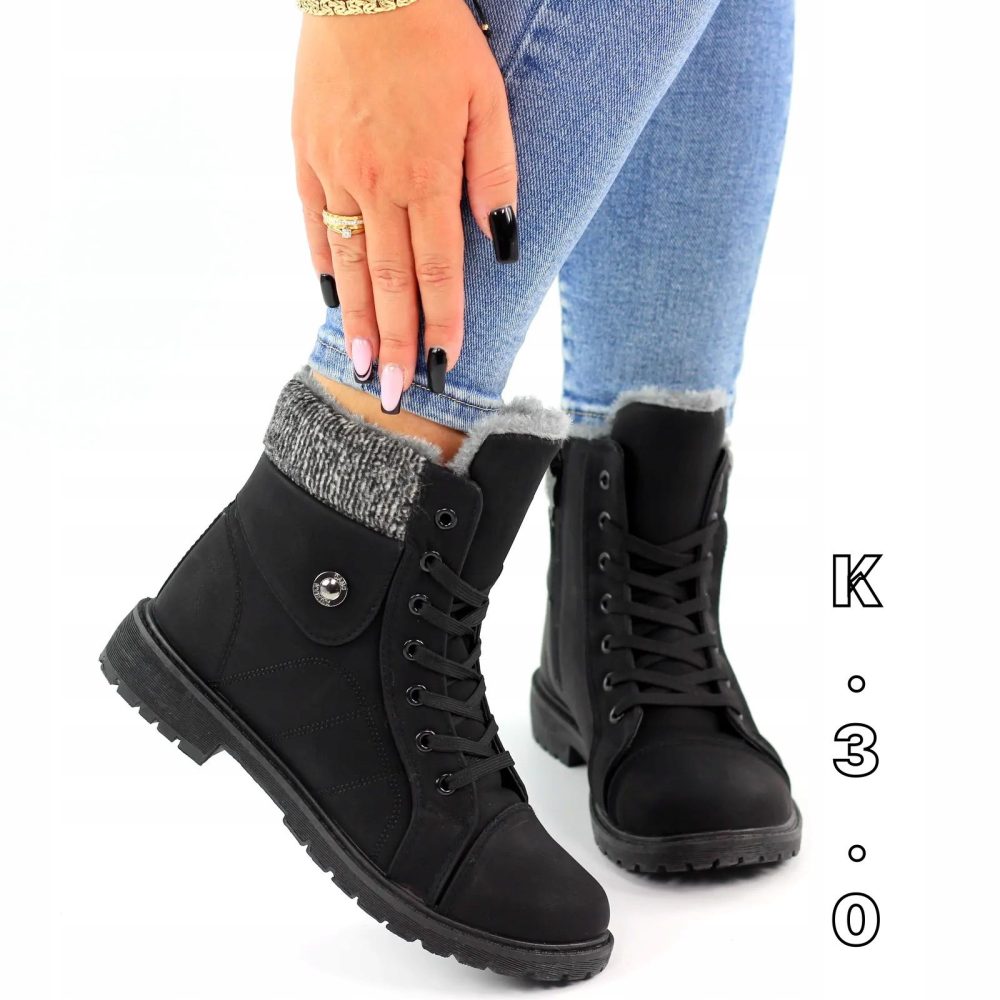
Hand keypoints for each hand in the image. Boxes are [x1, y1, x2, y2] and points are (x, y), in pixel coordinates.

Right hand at [293, 1, 517, 408]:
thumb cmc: (436, 34)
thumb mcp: (488, 98)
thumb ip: (495, 175)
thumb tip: (502, 244)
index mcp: (426, 172)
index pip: (437, 268)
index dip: (442, 322)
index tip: (444, 365)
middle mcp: (376, 182)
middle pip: (390, 280)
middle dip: (395, 341)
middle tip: (392, 392)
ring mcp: (334, 170)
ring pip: (349, 262)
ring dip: (357, 319)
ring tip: (359, 364)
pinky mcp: (306, 153)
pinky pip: (313, 222)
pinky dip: (324, 265)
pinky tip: (331, 301)